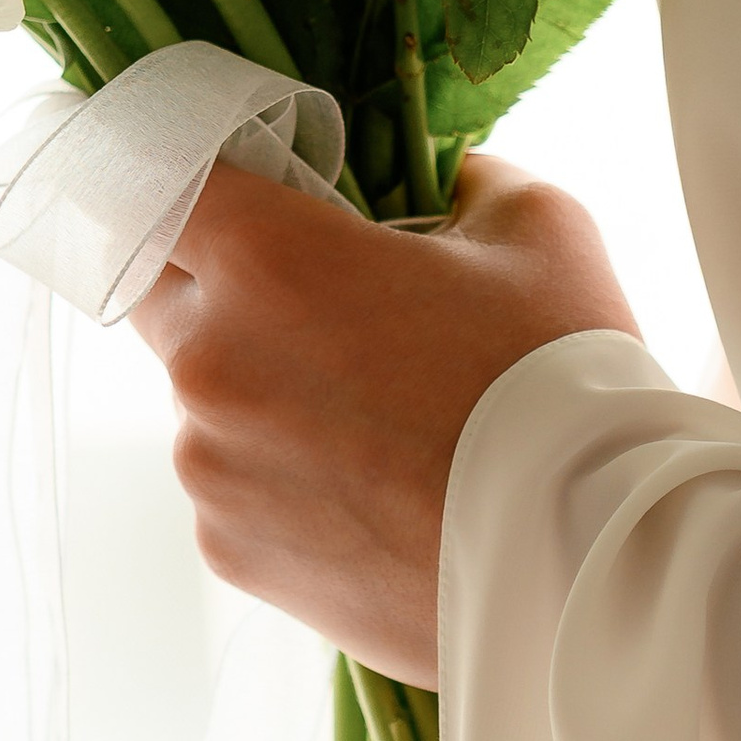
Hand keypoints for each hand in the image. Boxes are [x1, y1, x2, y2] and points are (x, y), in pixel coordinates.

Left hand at [128, 153, 640, 686]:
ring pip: (203, 399)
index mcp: (267, 260)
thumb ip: (466, 182)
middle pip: (159, 292)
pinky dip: (284, 478)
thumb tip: (445, 181)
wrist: (588, 563)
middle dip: (217, 285)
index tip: (223, 190)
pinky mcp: (229, 551)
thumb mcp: (539, 228)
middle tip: (316, 303)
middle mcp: (210, 361)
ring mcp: (211, 467)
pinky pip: (233, 487)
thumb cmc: (565, 383)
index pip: (152, 182)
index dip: (182, 177)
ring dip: (264, 391)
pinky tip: (377, 491)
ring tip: (379, 421)